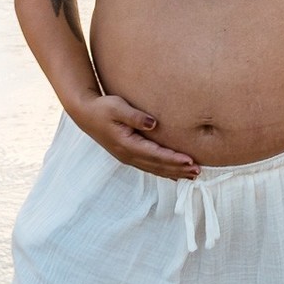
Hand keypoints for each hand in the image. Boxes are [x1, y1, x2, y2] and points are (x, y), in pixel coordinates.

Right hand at [71, 93, 198, 178]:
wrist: (85, 114)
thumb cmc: (102, 107)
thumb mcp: (117, 107)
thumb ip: (135, 116)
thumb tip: (153, 123)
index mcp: (126, 144)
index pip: (155, 155)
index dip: (173, 159)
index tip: (190, 160)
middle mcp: (128, 155)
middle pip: (157, 166)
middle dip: (178, 169)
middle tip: (198, 171)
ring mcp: (127, 157)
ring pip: (154, 169)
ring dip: (173, 173)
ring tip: (192, 175)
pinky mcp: (128, 155)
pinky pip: (149, 167)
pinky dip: (164, 171)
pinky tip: (174, 175)